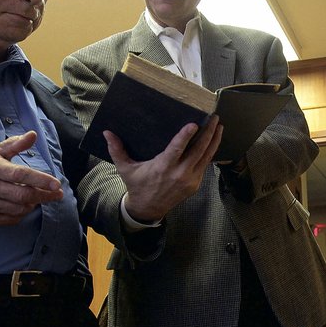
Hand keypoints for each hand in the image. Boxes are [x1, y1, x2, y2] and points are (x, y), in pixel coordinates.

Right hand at [0, 131, 62, 225]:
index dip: (40, 179)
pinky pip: (10, 219)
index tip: (56, 183)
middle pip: (22, 195)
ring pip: (18, 209)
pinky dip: (22, 213)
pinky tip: (24, 206)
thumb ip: (14, 145)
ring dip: (33, 204)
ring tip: (38, 197)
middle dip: (44, 195)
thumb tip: (33, 135)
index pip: (20, 174)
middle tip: (57, 194)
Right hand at [107, 116, 222, 221]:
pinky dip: (210, 152)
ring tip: (219, 126)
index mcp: (163, 168)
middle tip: (214, 118)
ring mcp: (190, 180)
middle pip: (198, 150)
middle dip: (208, 133)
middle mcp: (179, 174)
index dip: (186, 137)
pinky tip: (214, 141)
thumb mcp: (125, 168)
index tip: (194, 125)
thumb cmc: (137, 185)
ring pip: (206, 157)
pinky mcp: (196, 184)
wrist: (148, 209)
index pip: (177, 149)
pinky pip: (205, 165)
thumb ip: (117, 150)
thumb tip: (106, 133)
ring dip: (214, 140)